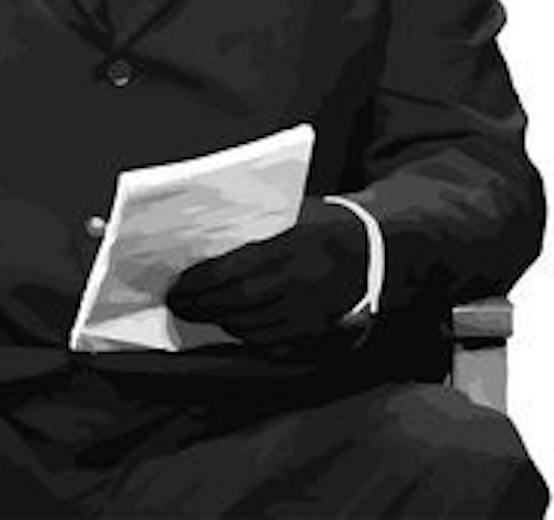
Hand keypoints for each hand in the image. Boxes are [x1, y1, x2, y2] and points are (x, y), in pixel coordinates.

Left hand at [165, 198, 368, 357]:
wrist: (376, 248)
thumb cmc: (324, 222)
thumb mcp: (292, 213)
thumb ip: (257, 229)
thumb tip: (209, 241)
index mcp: (290, 246)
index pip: (234, 269)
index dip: (201, 282)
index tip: (178, 285)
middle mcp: (298, 280)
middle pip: (238, 301)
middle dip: (202, 306)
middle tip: (177, 305)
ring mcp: (308, 308)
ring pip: (253, 325)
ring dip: (220, 321)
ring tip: (197, 314)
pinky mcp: (315, 327)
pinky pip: (273, 339)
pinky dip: (247, 334)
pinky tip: (232, 325)